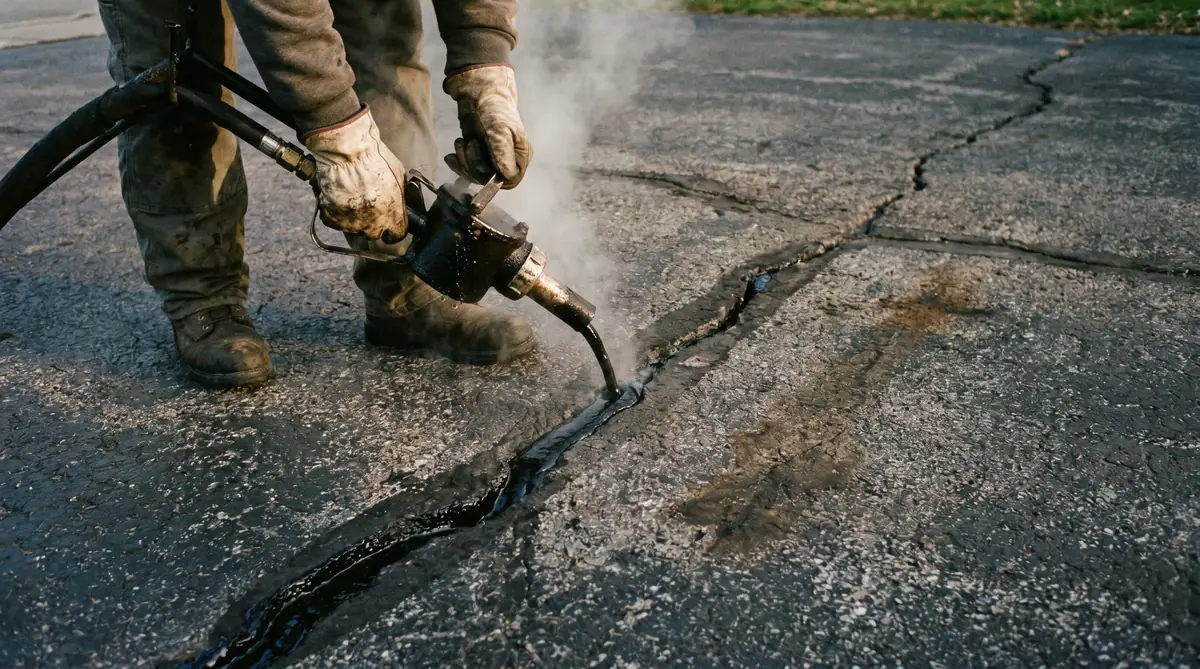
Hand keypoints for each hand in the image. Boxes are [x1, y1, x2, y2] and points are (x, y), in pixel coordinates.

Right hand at [302, 105, 407, 241]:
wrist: (347, 152)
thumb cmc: (374, 159)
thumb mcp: (398, 177)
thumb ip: (399, 196)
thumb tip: (399, 201)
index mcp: (392, 216)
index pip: (396, 235)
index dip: (393, 230)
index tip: (390, 225)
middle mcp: (372, 224)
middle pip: (374, 234)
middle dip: (372, 222)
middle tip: (368, 204)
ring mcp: (351, 222)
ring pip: (353, 228)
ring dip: (352, 217)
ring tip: (351, 197)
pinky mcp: (332, 216)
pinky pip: (333, 221)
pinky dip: (334, 212)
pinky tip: (337, 199)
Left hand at [444, 65, 531, 188]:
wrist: (479, 93)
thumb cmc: (494, 109)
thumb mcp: (500, 130)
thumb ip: (503, 153)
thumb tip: (505, 176)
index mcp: (520, 155)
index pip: (511, 180)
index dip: (495, 179)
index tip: (481, 166)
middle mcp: (508, 160)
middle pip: (490, 180)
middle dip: (474, 167)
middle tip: (469, 146)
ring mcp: (492, 158)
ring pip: (476, 175)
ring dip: (465, 162)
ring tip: (461, 142)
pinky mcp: (478, 155)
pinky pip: (467, 169)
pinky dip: (458, 164)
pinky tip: (451, 156)